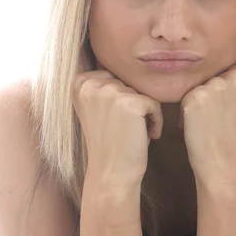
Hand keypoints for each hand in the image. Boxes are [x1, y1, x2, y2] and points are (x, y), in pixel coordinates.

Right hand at [72, 70, 163, 186]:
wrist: (111, 173)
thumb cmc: (108, 143)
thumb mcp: (97, 108)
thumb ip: (103, 86)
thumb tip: (125, 62)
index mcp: (79, 83)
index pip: (115, 76)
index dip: (122, 99)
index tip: (116, 121)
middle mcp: (91, 84)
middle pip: (129, 84)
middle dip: (133, 106)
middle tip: (125, 130)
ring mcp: (110, 92)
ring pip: (142, 93)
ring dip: (145, 114)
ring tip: (134, 134)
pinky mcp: (130, 103)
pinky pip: (154, 104)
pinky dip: (156, 121)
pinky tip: (148, 137)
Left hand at [179, 62, 235, 185]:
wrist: (226, 164)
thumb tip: (232, 65)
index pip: (234, 66)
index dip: (229, 87)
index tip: (232, 105)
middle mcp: (234, 76)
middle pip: (215, 75)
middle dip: (213, 92)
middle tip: (221, 117)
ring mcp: (214, 86)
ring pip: (201, 86)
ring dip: (200, 101)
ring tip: (211, 122)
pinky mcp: (195, 97)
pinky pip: (186, 97)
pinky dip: (187, 112)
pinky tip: (200, 126)